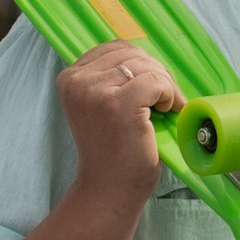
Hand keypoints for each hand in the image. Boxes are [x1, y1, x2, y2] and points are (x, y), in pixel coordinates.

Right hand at [55, 40, 178, 199]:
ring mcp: (95, 92)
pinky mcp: (117, 104)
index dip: (143, 66)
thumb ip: (113, 77)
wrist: (109, 191)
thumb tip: (148, 54)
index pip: (117, 48)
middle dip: (157, 75)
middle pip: (133, 54)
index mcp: (70, 77)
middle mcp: (77, 81)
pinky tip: (167, 113)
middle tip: (165, 102)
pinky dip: (170, 96)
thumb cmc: (114, 151)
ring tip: (164, 110)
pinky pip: (157, 82)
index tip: (152, 91)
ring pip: (147, 66)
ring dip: (165, 86)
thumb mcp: (103, 105)